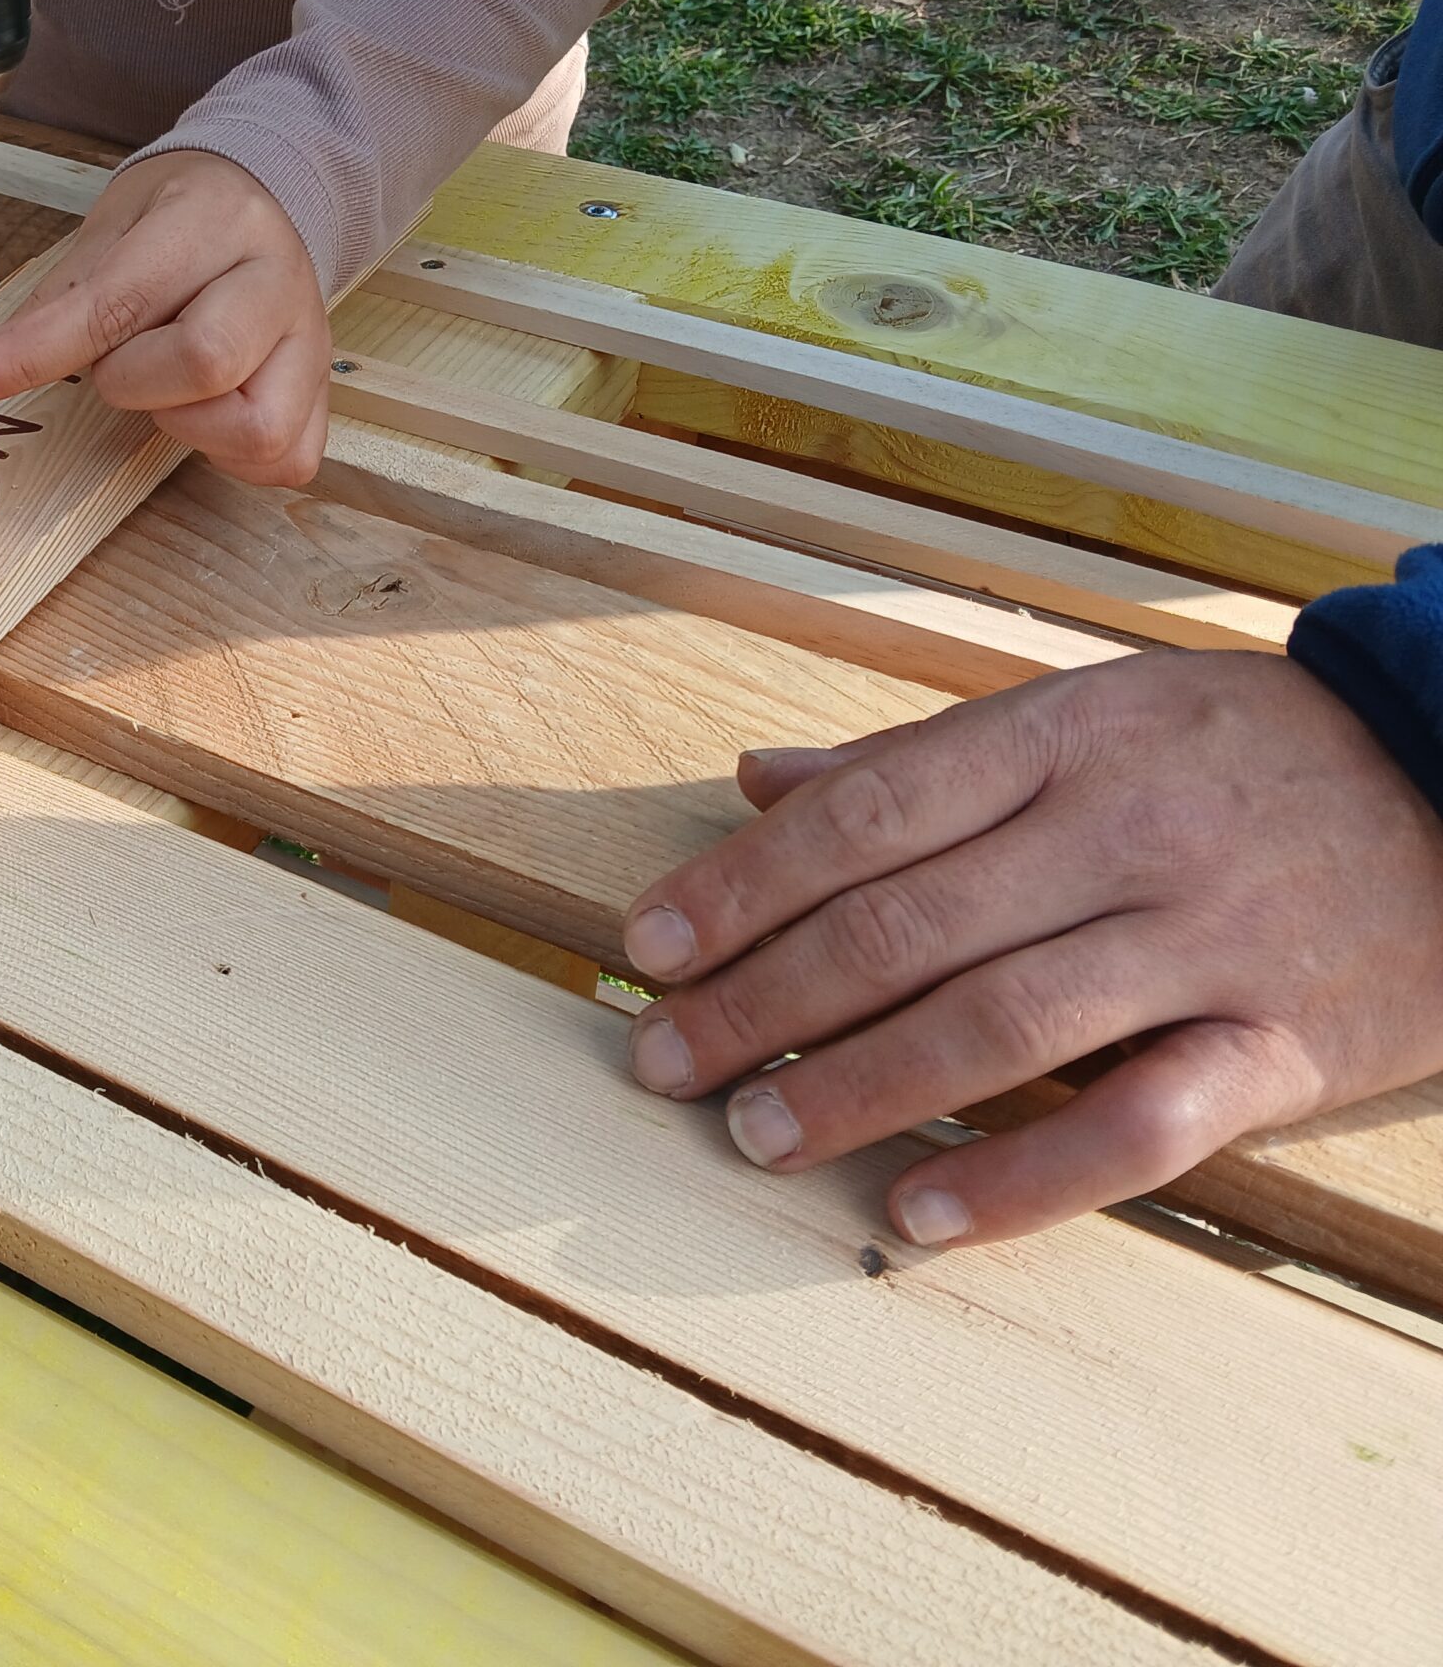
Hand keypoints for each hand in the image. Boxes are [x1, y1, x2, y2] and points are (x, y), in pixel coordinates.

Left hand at [0, 150, 331, 485]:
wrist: (266, 196)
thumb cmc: (181, 217)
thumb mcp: (111, 228)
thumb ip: (60, 300)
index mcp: (213, 220)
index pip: (115, 304)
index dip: (33, 355)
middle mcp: (276, 276)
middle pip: (202, 363)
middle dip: (131, 381)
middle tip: (121, 360)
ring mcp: (311, 340)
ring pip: (254, 426)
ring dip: (186, 423)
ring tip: (169, 386)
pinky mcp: (324, 389)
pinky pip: (285, 458)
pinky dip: (230, 453)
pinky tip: (207, 412)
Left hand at [619, 651, 1442, 1249]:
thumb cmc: (1239, 754)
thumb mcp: (1085, 714)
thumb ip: (917, 759)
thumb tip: (755, 779)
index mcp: (1062, 738)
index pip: (865, 815)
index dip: (742, 884)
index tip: (648, 945)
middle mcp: (1123, 832)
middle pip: (906, 928)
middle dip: (762, 1001)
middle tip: (664, 1060)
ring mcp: (1206, 941)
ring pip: (999, 1025)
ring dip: (856, 1088)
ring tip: (751, 1134)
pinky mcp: (1285, 1044)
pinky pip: (1137, 1126)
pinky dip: (1019, 1179)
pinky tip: (911, 1217)